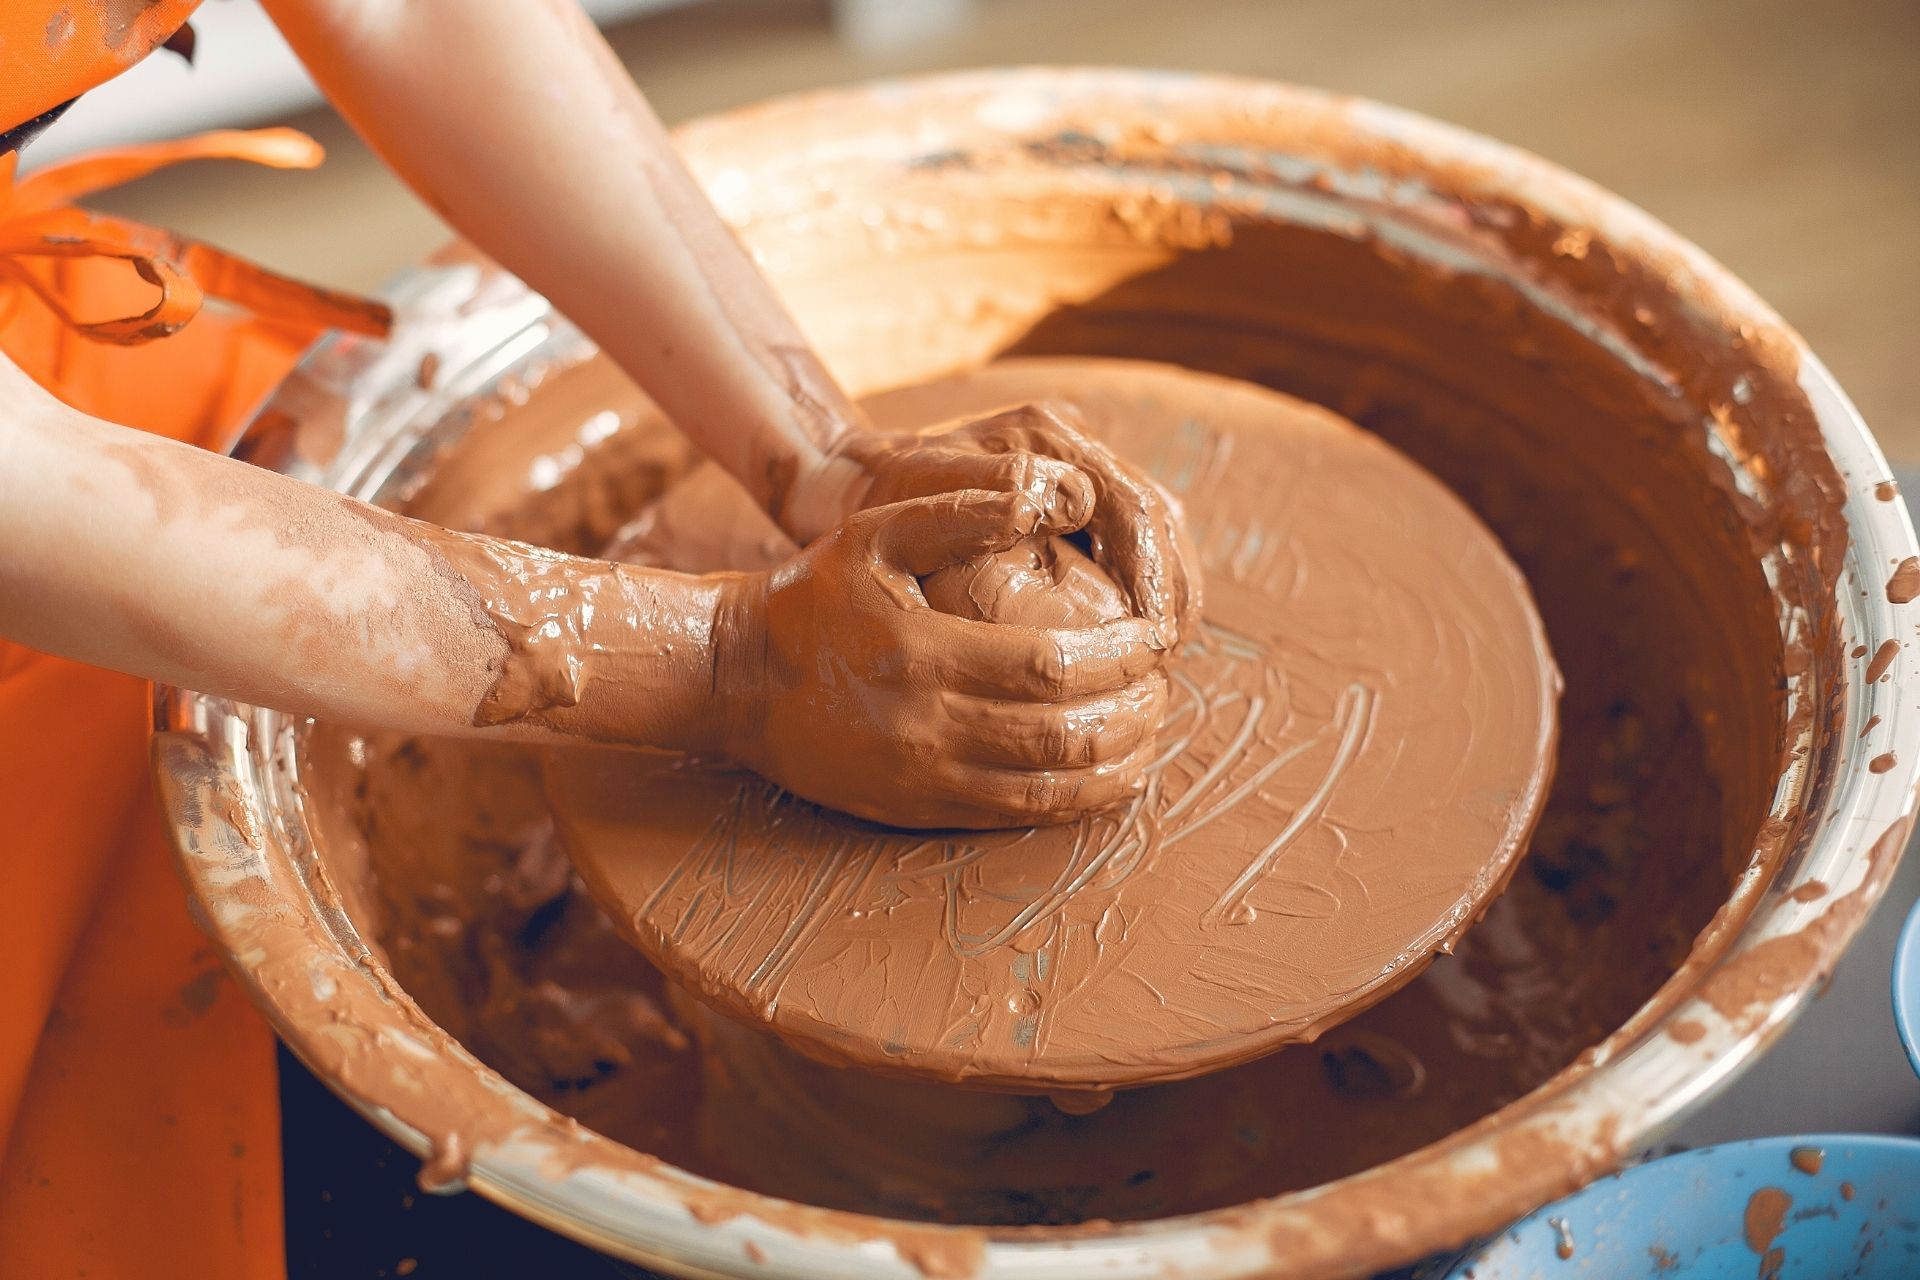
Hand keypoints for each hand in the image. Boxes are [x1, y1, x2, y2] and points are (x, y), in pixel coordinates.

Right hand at [712, 488, 1169, 828]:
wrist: (732, 678)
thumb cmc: (812, 596)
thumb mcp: (879, 532)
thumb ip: (967, 510)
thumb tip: (1057, 493)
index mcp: (925, 654)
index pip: (1053, 664)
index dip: (1119, 656)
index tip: (1155, 638)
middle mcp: (928, 727)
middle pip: (1065, 732)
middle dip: (1133, 710)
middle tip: (1164, 684)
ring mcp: (923, 777)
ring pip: (1051, 786)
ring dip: (1118, 762)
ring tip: (1151, 729)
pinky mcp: (917, 809)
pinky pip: (1017, 815)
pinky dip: (1077, 800)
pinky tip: (1110, 776)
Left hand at [824, 402, 1200, 645]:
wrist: (853, 483)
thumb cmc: (881, 499)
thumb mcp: (922, 495)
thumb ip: (988, 493)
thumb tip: (1075, 502)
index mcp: (1044, 435)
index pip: (1133, 505)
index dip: (1154, 573)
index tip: (1153, 635)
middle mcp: (1070, 444)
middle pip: (1158, 515)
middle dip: (1174, 588)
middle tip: (1167, 654)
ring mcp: (1074, 466)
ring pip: (1155, 528)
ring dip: (1168, 591)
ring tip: (1160, 654)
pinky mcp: (1071, 497)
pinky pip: (1129, 543)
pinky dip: (1144, 589)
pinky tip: (1137, 639)